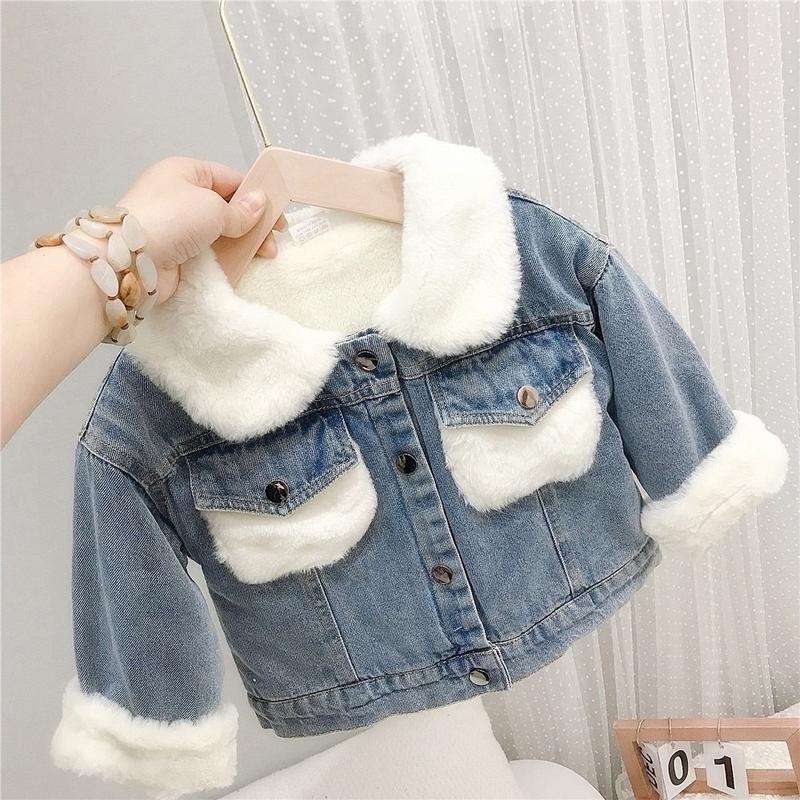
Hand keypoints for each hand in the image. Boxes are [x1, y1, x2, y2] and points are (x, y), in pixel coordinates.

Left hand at [116, 157, 286, 301]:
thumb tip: (259, 204)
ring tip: (263, 257)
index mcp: (185, 172)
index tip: (277, 217)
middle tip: (272, 243)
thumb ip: (240, 211)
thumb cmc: (171, 219)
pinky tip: (243, 266)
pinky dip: (226, 259)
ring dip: (242, 244)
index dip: (256, 196)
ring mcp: (176, 227)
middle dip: (252, 225)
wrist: (131, 259)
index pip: (229, 179)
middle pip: (226, 208)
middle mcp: (179, 196)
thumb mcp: (214, 208)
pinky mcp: (176, 254)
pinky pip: (209, 254)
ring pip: (219, 233)